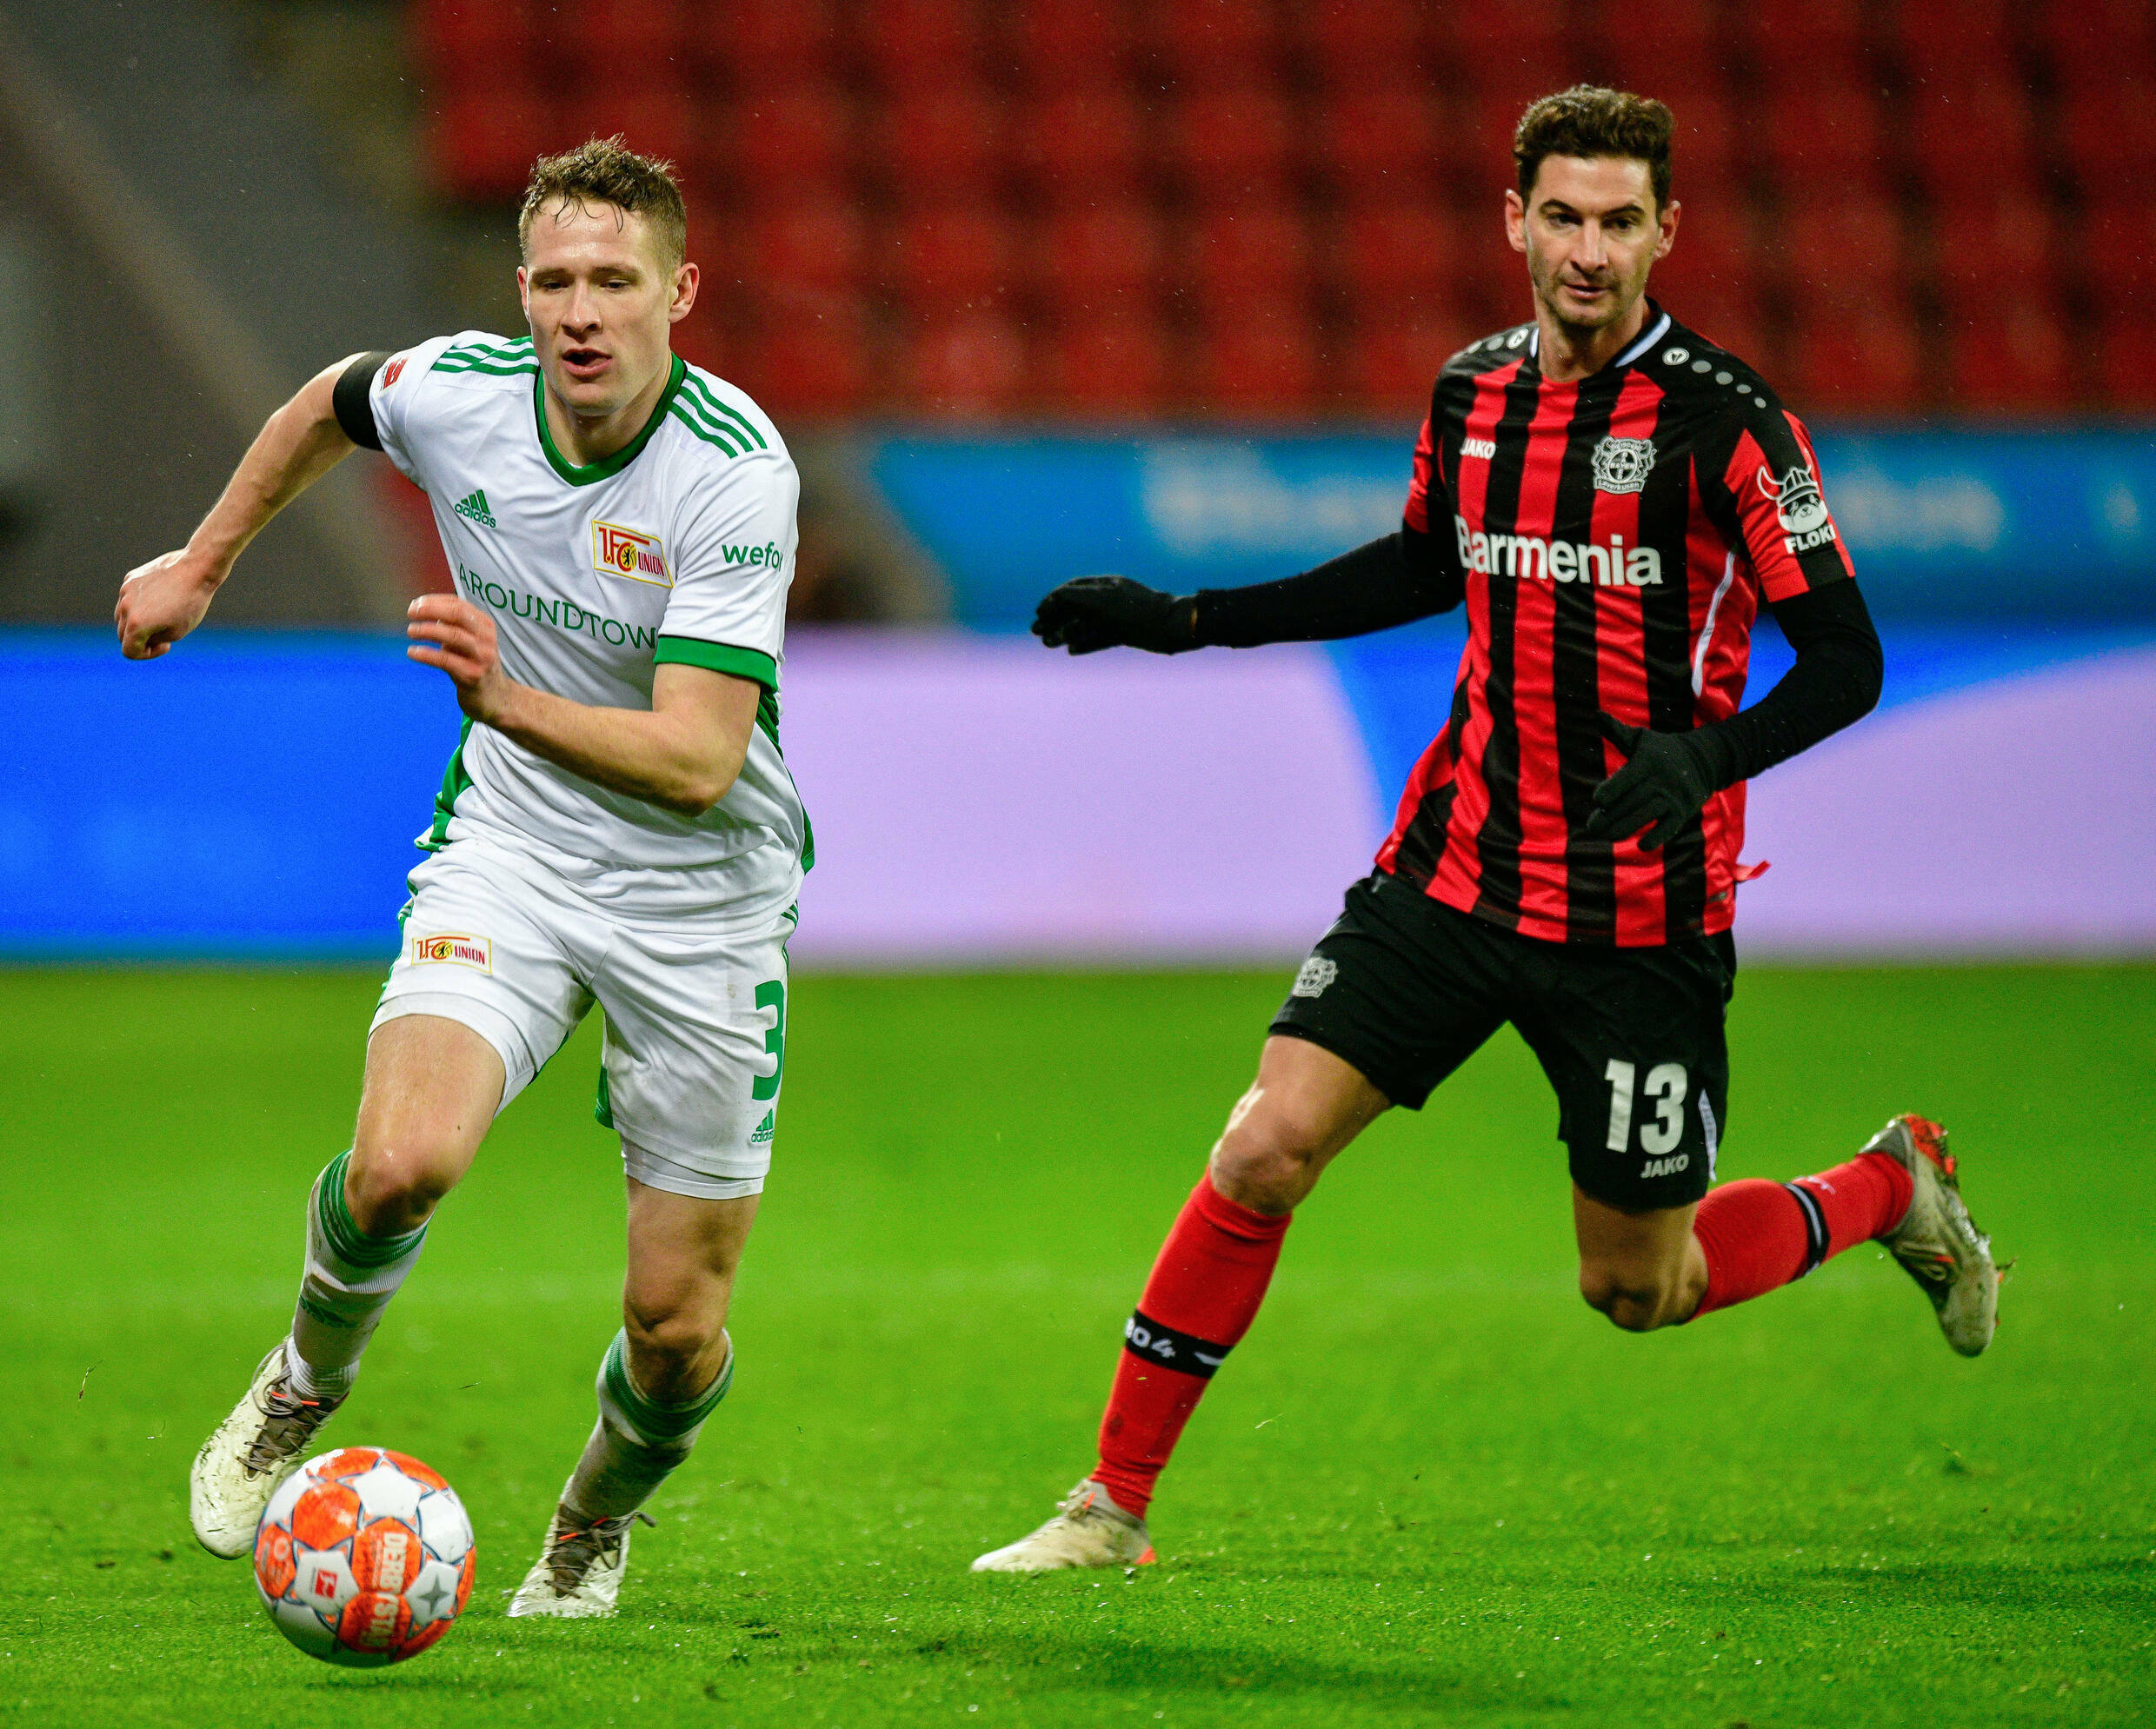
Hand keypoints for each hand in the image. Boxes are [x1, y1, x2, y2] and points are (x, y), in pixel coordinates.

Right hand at [115, 546, 224, 659]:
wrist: (196, 568)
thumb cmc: (191, 603)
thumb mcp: (177, 632)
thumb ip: (153, 639)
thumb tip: (142, 637)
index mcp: (136, 624)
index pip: (129, 651)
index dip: (146, 655)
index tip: (165, 645)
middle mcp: (125, 607)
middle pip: (123, 635)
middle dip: (141, 640)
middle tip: (164, 634)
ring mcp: (125, 591)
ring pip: (122, 616)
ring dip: (137, 622)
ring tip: (161, 617)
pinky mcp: (130, 578)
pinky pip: (128, 599)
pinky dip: (139, 605)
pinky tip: (160, 599)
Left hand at [406, 594, 517, 722]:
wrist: (493, 696)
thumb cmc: (474, 663)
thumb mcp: (468, 639)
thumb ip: (452, 624)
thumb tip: (423, 608)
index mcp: (485, 624)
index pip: (458, 604)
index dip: (434, 601)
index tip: (416, 604)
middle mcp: (486, 638)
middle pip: (458, 615)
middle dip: (431, 610)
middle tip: (411, 612)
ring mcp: (481, 657)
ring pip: (453, 636)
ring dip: (427, 630)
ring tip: (411, 631)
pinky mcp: (472, 675)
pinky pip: (445, 660)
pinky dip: (426, 654)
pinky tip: (412, 652)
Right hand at [1032, 575, 1195, 654]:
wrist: (1172, 627)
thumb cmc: (1139, 611)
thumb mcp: (1103, 600)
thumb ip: (1077, 597)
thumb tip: (1055, 597)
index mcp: (1105, 586)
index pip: (1072, 588)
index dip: (1053, 599)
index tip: (1039, 612)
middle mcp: (1110, 599)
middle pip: (1076, 607)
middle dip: (1055, 618)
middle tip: (1036, 631)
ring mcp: (1118, 617)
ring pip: (1086, 624)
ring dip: (1065, 632)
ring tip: (1048, 643)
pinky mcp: (1126, 634)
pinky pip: (1100, 638)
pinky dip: (1085, 643)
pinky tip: (1071, 650)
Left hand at [1582, 713, 1716, 850]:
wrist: (1702, 759)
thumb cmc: (1660, 750)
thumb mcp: (1640, 738)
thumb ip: (1617, 731)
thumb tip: (1596, 715)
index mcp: (1648, 761)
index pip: (1627, 778)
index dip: (1611, 790)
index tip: (1598, 800)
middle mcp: (1662, 779)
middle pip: (1632, 801)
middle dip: (1610, 817)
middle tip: (1592, 827)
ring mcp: (1674, 797)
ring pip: (1646, 816)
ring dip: (1624, 829)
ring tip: (1605, 836)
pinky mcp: (1683, 812)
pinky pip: (1670, 828)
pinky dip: (1656, 838)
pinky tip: (1641, 846)